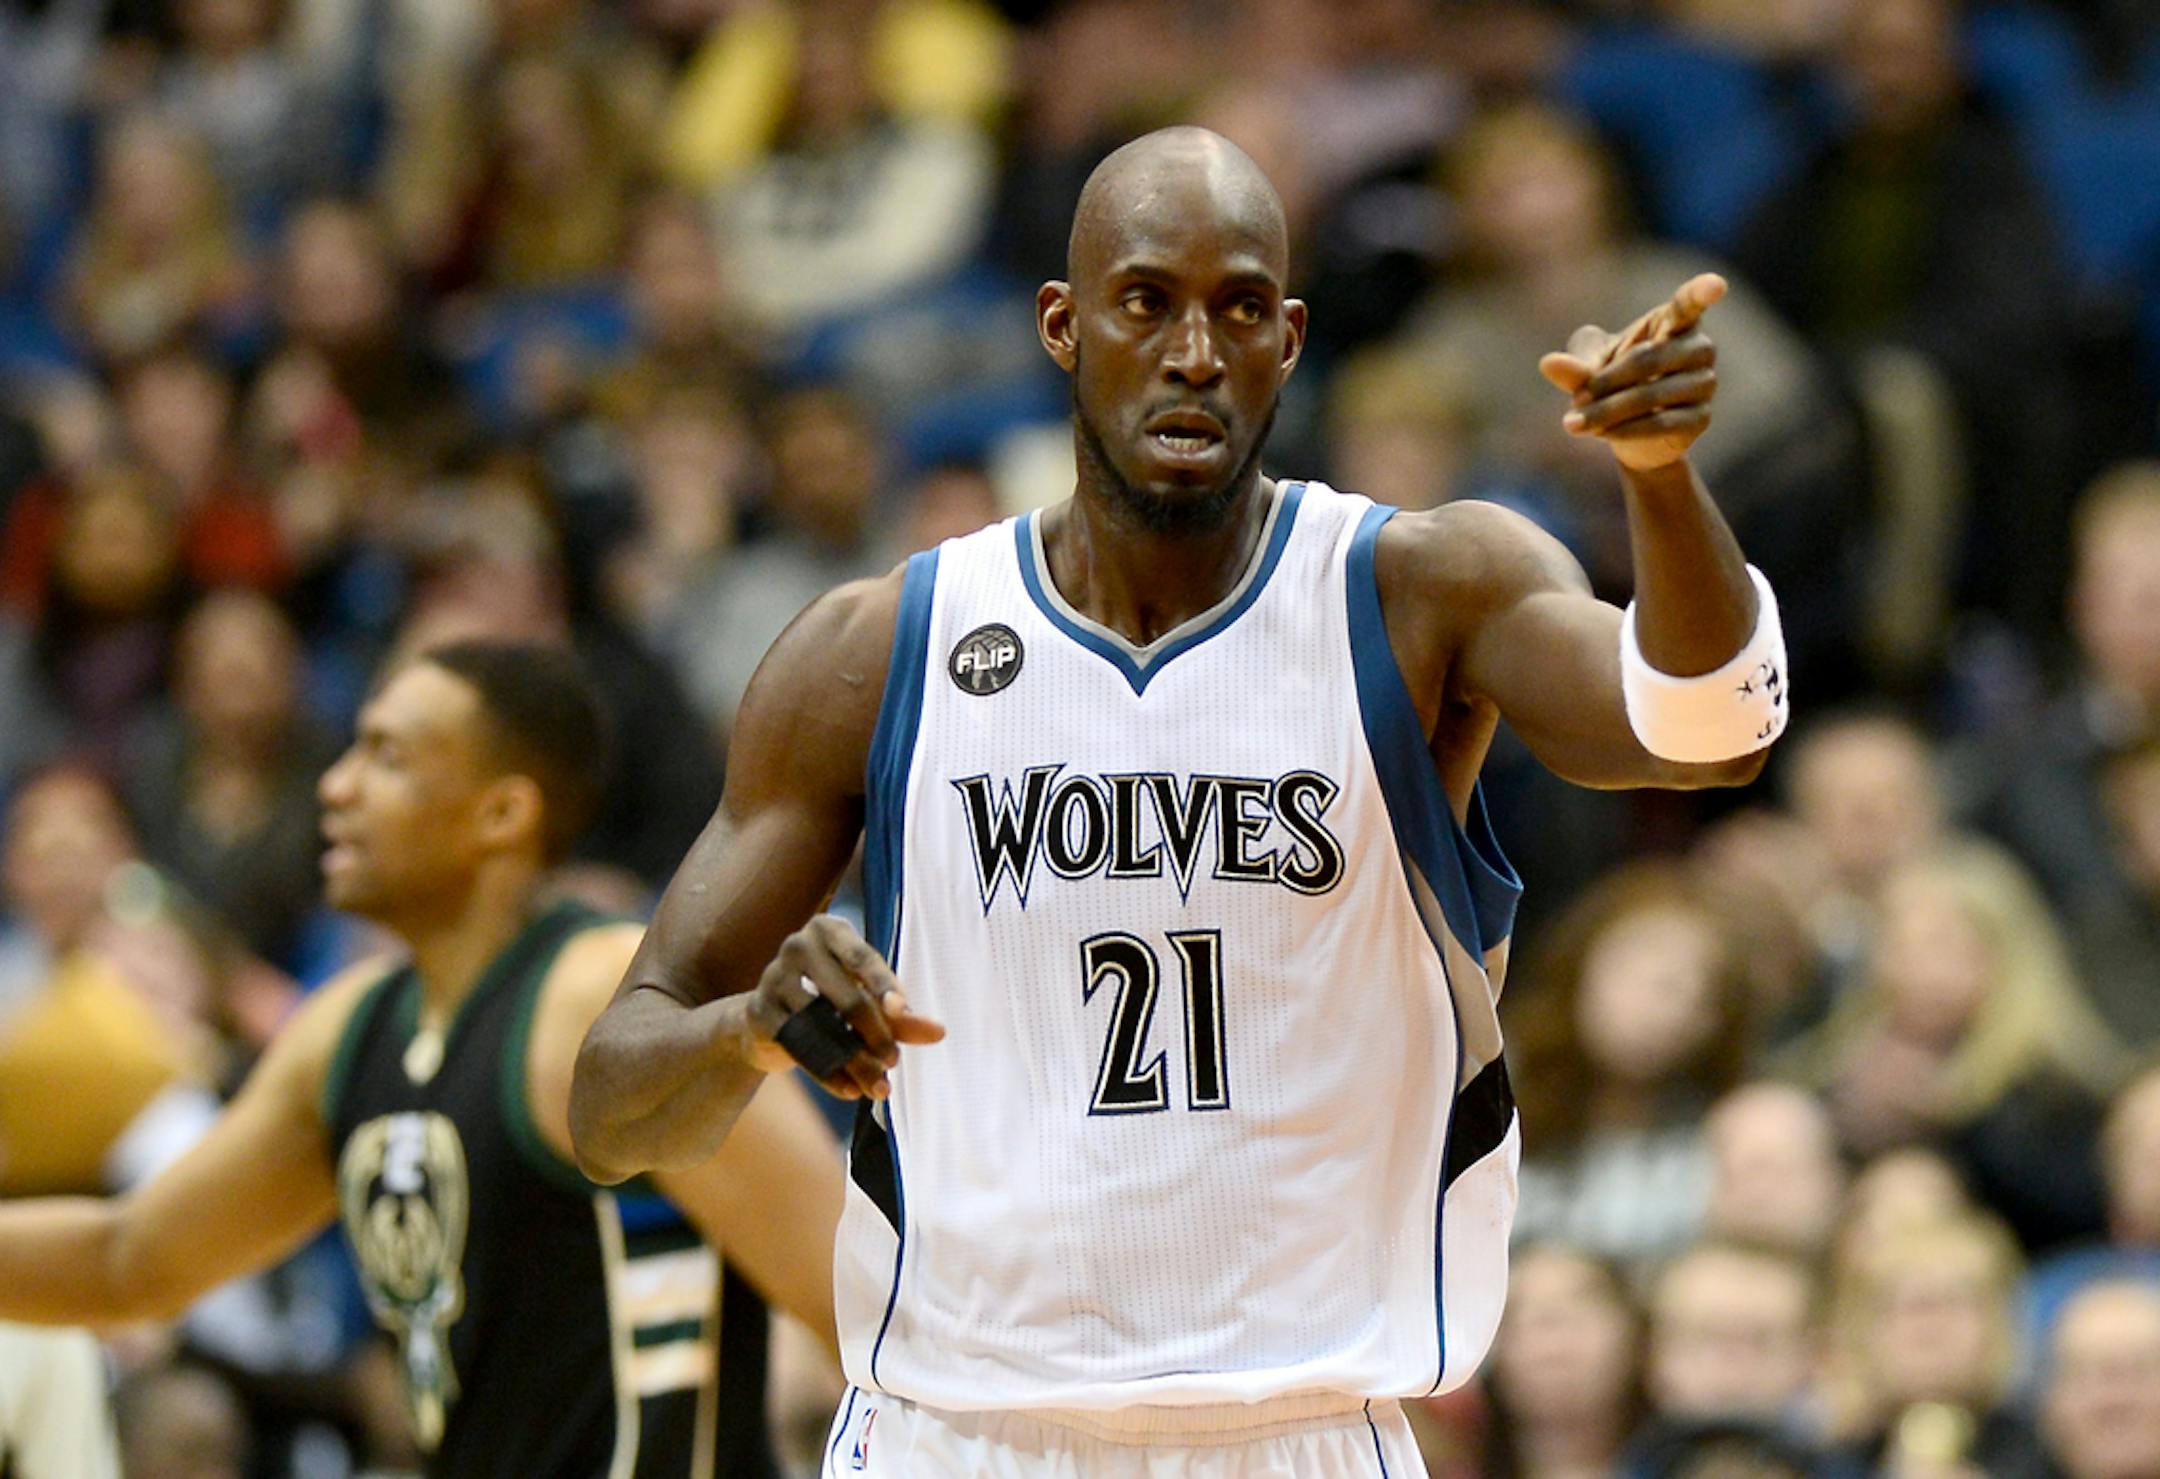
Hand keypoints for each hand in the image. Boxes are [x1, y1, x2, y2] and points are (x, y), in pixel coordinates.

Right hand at [738, 915, 944, 1099]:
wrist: (766, 1019)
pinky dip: (829, 1074)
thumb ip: (900, 1014)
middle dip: (876, 1035)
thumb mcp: (865, 998)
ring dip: (856, 1062)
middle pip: (847, 998)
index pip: (862, 957)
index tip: (901, 1010)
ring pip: (825, 1029)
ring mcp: (773, 978)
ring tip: (879, 1086)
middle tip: (894, 1061)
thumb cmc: (828, 999)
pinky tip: (850, 1090)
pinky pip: (800, 1049)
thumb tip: (939, 1032)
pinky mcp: (759, 1013)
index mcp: (829, 930)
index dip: (884, 985)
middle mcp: (798, 946)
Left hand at [1538, 273, 1724, 471]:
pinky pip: (1660, 424)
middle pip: (1649, 358)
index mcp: (1674, 322)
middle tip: (1573, 400)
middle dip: (1604, 382)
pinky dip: (1625, 430)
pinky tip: (1601, 434)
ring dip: (1607, 411)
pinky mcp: (1701, 418)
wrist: (1626, 432)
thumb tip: (1549, 363)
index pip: (1690, 303)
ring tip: (1574, 423)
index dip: (1702, 292)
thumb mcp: (1588, 369)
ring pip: (1651, 395)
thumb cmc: (1611, 382)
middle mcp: (1699, 348)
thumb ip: (1574, 363)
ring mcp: (1704, 383)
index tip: (1715, 285)